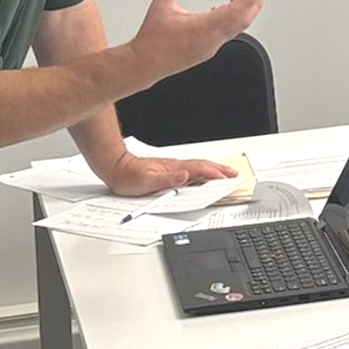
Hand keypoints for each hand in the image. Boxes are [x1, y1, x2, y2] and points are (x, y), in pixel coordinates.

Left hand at [101, 152, 237, 195]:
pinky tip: (202, 174)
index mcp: (173, 169)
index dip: (215, 174)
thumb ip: (167, 179)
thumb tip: (186, 175)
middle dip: (219, 170)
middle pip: (202, 167)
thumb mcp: (146, 181)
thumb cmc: (127, 177)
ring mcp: (172, 167)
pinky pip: (190, 169)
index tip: (228, 177)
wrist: (114, 168)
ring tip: (224, 173)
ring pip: (197, 167)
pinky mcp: (167, 170)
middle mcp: (174, 167)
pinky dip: (201, 171)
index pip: (199, 170)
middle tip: (233, 174)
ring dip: (212, 169)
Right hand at [131, 0, 264, 85]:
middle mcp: (211, 40)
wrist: (145, 65)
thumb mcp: (160, 7)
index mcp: (204, 28)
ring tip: (245, 1)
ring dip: (242, 15)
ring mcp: (210, 47)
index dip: (249, 0)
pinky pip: (226, 36)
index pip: (235, 13)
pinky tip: (223, 14)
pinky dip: (231, 23)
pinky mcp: (206, 51)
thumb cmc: (153, 42)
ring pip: (235, 30)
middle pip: (242, 23)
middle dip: (253, 7)